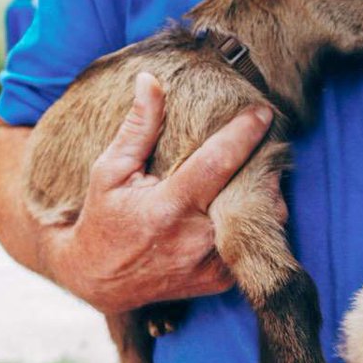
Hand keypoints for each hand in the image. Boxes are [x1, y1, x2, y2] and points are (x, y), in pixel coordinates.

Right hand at [42, 72, 277, 313]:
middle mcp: (195, 239)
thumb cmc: (104, 217)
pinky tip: (235, 208)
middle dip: (262, 168)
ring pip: (258, 221)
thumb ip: (138, 127)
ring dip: (260, 196)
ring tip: (252, 177)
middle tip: (263, 148)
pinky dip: (249, 223)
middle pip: (249, 194)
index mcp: (169, 207)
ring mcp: (210, 264)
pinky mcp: (220, 281)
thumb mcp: (110, 170)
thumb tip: (150, 81)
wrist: (99, 280)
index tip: (262, 112)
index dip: (244, 134)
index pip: (217, 163)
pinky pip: (250, 244)